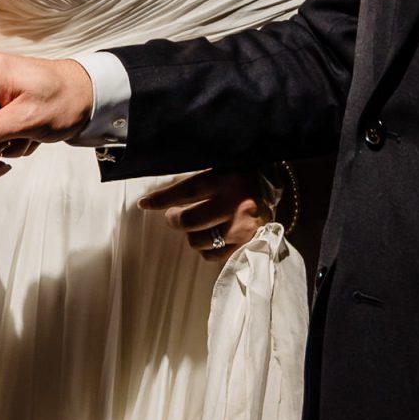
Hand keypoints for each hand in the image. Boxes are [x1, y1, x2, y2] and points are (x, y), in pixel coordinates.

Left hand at [138, 169, 268, 257]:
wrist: (274, 185)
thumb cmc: (241, 171)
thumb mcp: (220, 165)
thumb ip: (196, 178)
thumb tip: (162, 195)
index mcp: (227, 179)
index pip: (186, 192)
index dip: (162, 199)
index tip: (144, 203)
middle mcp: (236, 205)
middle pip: (189, 221)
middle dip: (174, 219)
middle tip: (174, 214)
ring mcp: (242, 228)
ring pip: (198, 240)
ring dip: (190, 233)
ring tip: (195, 224)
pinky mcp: (247, 243)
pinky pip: (212, 255)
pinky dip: (204, 247)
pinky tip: (208, 235)